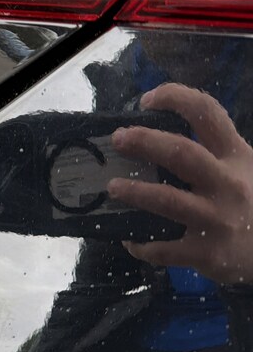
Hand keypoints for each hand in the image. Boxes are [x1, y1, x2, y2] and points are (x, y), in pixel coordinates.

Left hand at [108, 83, 252, 283]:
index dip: (176, 98)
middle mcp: (229, 184)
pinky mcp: (209, 253)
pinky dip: (140, 244)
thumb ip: (211, 154)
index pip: (208, 114)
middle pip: (182, 153)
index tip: (147, 100)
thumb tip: (150, 139)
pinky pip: (164, 248)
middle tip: (118, 138)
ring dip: (135, 191)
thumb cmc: (252, 202)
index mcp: (236, 156)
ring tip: (112, 186)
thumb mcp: (245, 170)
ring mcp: (218, 219)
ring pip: (168, 200)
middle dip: (145, 141)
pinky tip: (128, 239)